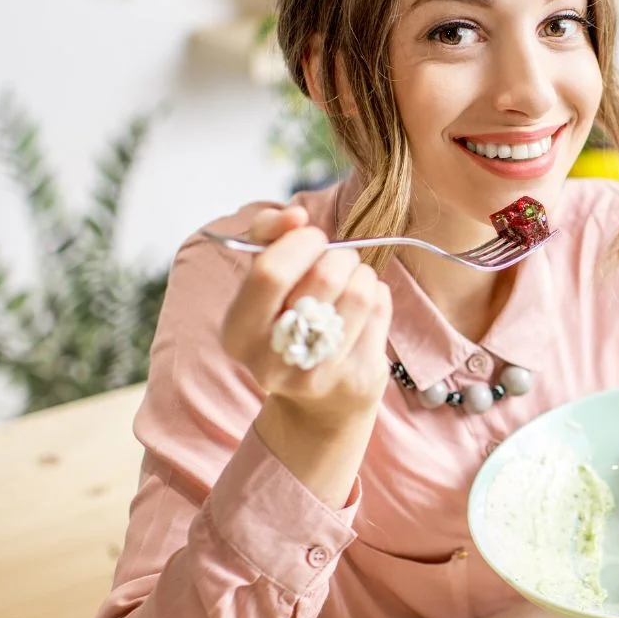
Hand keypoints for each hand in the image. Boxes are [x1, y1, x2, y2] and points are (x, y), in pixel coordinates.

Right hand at [219, 205, 392, 425]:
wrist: (318, 402)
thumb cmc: (288, 321)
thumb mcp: (263, 279)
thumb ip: (267, 235)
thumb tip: (294, 215)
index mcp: (238, 333)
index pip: (270, 273)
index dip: (300, 242)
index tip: (311, 236)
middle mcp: (271, 362)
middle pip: (324, 278)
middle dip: (339, 255)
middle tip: (338, 260)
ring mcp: (317, 375)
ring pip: (359, 291)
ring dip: (362, 274)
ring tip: (352, 281)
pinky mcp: (357, 377)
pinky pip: (380, 310)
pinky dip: (377, 295)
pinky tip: (364, 307)